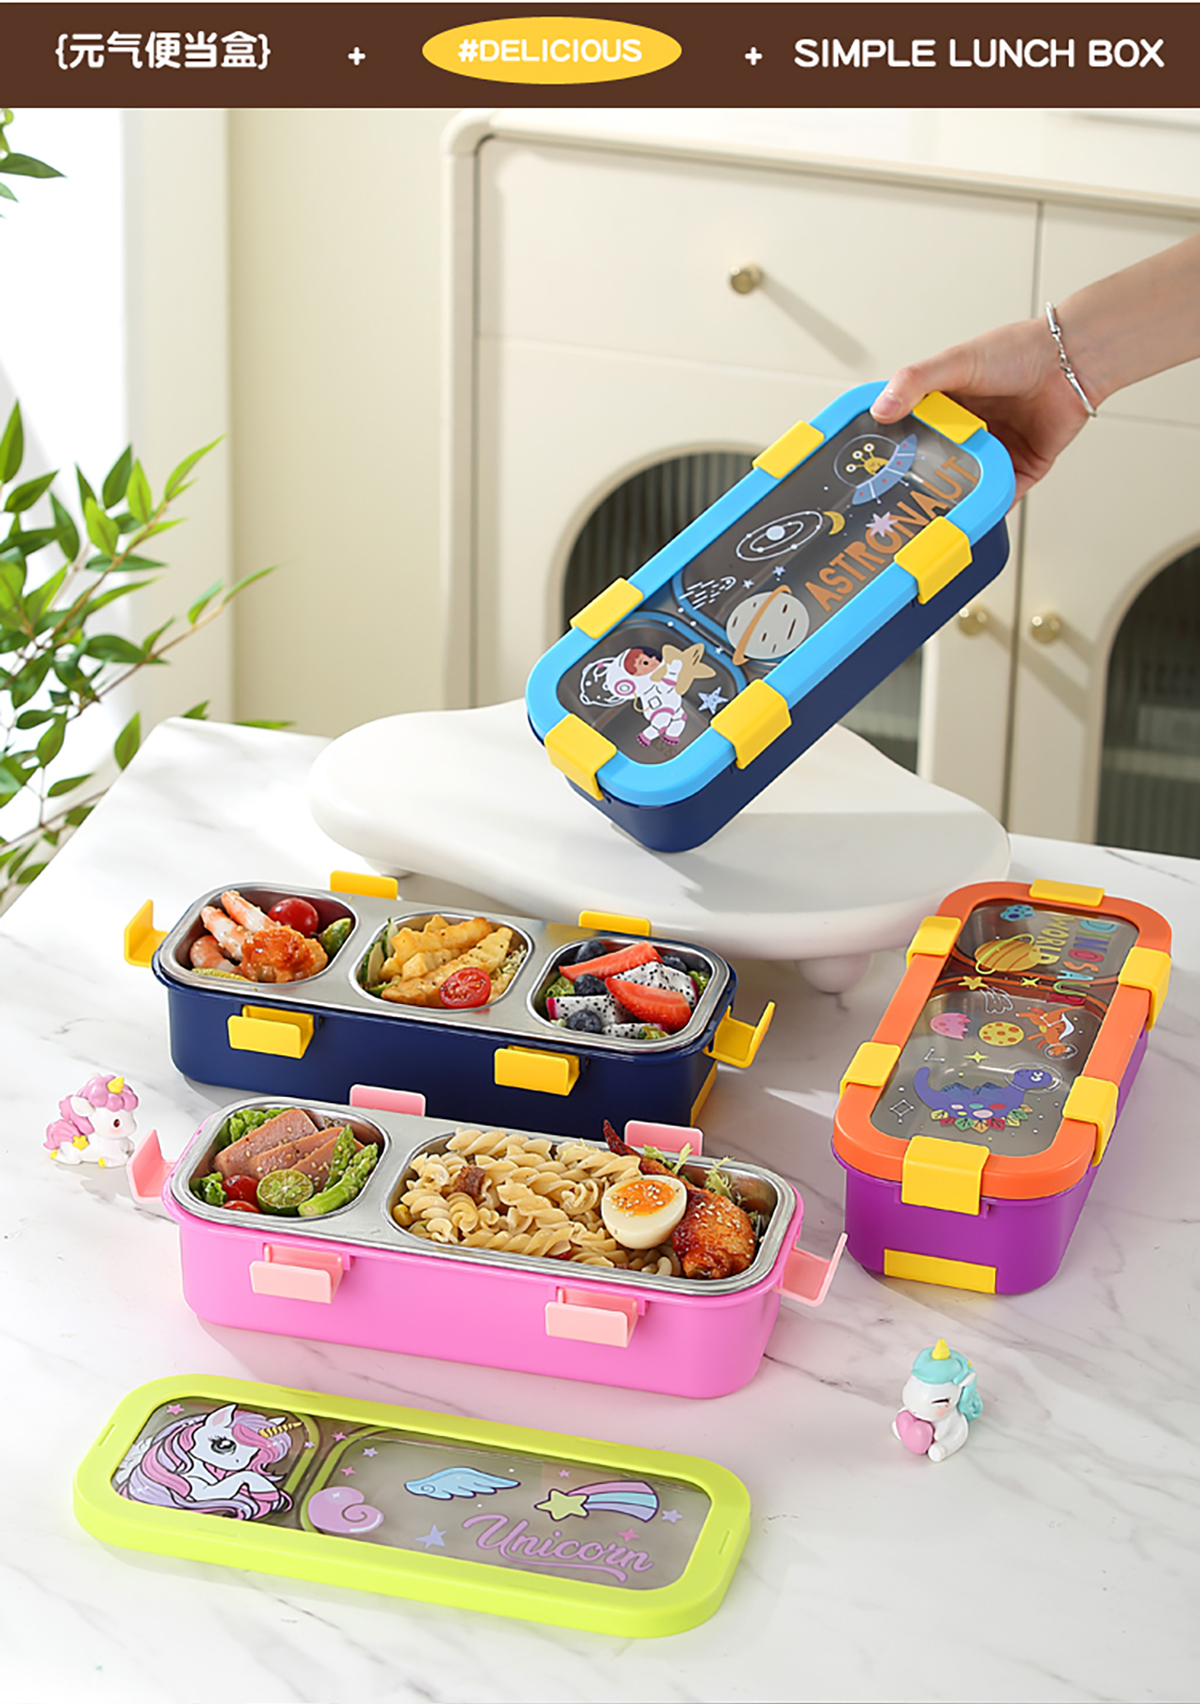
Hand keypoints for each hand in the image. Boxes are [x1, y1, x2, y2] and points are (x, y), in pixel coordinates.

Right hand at [870, 317, 1092, 502]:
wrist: (1072, 362)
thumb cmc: (1018, 351)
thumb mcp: (956, 361)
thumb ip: (915, 382)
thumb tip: (880, 409)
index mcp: (947, 406)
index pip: (912, 435)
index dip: (893, 453)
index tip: (873, 474)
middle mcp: (969, 431)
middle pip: (938, 466)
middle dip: (920, 486)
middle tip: (897, 505)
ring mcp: (995, 452)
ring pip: (967, 487)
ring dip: (952, 502)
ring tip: (928, 521)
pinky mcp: (1022, 468)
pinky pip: (1000, 496)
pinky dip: (987, 510)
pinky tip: (970, 522)